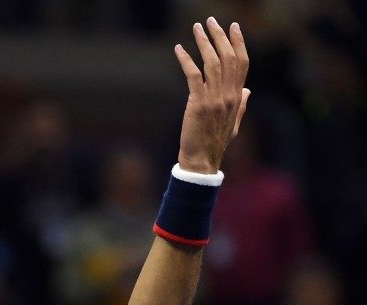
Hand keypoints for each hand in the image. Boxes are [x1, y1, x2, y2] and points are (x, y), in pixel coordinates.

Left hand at [175, 18, 250, 173]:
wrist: (202, 160)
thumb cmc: (215, 143)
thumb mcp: (234, 123)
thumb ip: (242, 105)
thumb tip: (248, 91)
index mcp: (238, 97)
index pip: (242, 63)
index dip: (239, 42)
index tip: (234, 27)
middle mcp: (229, 95)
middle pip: (228, 57)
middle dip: (220, 36)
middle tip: (211, 20)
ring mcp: (214, 99)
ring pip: (212, 62)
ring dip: (204, 42)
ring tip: (197, 28)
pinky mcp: (198, 103)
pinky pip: (193, 75)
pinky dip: (186, 60)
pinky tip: (179, 49)